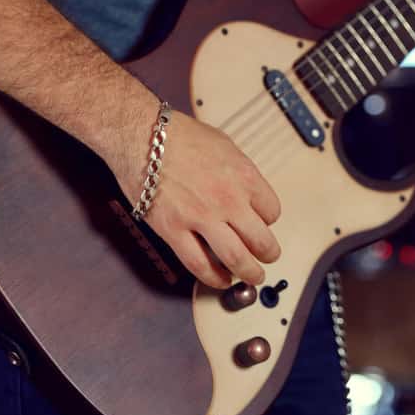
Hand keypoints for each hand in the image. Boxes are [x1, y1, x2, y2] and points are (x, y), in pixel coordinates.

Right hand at [111, 112, 280, 288]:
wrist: (142, 135)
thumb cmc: (180, 135)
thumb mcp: (225, 146)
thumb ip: (240, 172)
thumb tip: (248, 193)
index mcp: (245, 177)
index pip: (272, 212)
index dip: (268, 221)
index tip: (262, 223)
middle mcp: (229, 200)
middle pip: (262, 240)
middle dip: (269, 254)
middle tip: (269, 258)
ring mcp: (202, 218)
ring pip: (236, 259)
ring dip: (249, 273)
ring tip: (253, 277)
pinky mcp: (174, 231)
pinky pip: (200, 265)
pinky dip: (214, 278)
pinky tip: (221, 280)